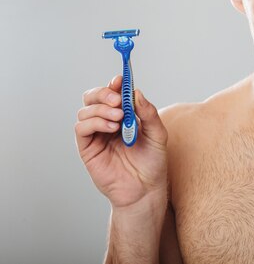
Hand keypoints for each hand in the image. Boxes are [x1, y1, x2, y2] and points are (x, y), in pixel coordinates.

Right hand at [75, 75, 167, 207]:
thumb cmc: (153, 162)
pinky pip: (81, 128)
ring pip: (85, 110)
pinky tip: (111, 127)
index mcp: (124, 116)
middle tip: (118, 99)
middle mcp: (107, 122)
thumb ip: (149, 113)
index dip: (115, 84)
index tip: (121, 80)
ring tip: (118, 119)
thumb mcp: (158, 134)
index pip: (113, 93)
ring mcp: (96, 135)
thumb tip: (136, 93)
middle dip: (103, 93)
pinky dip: (94, 122)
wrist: (146, 189)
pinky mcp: (87, 148)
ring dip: (101, 109)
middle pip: (93, 97)